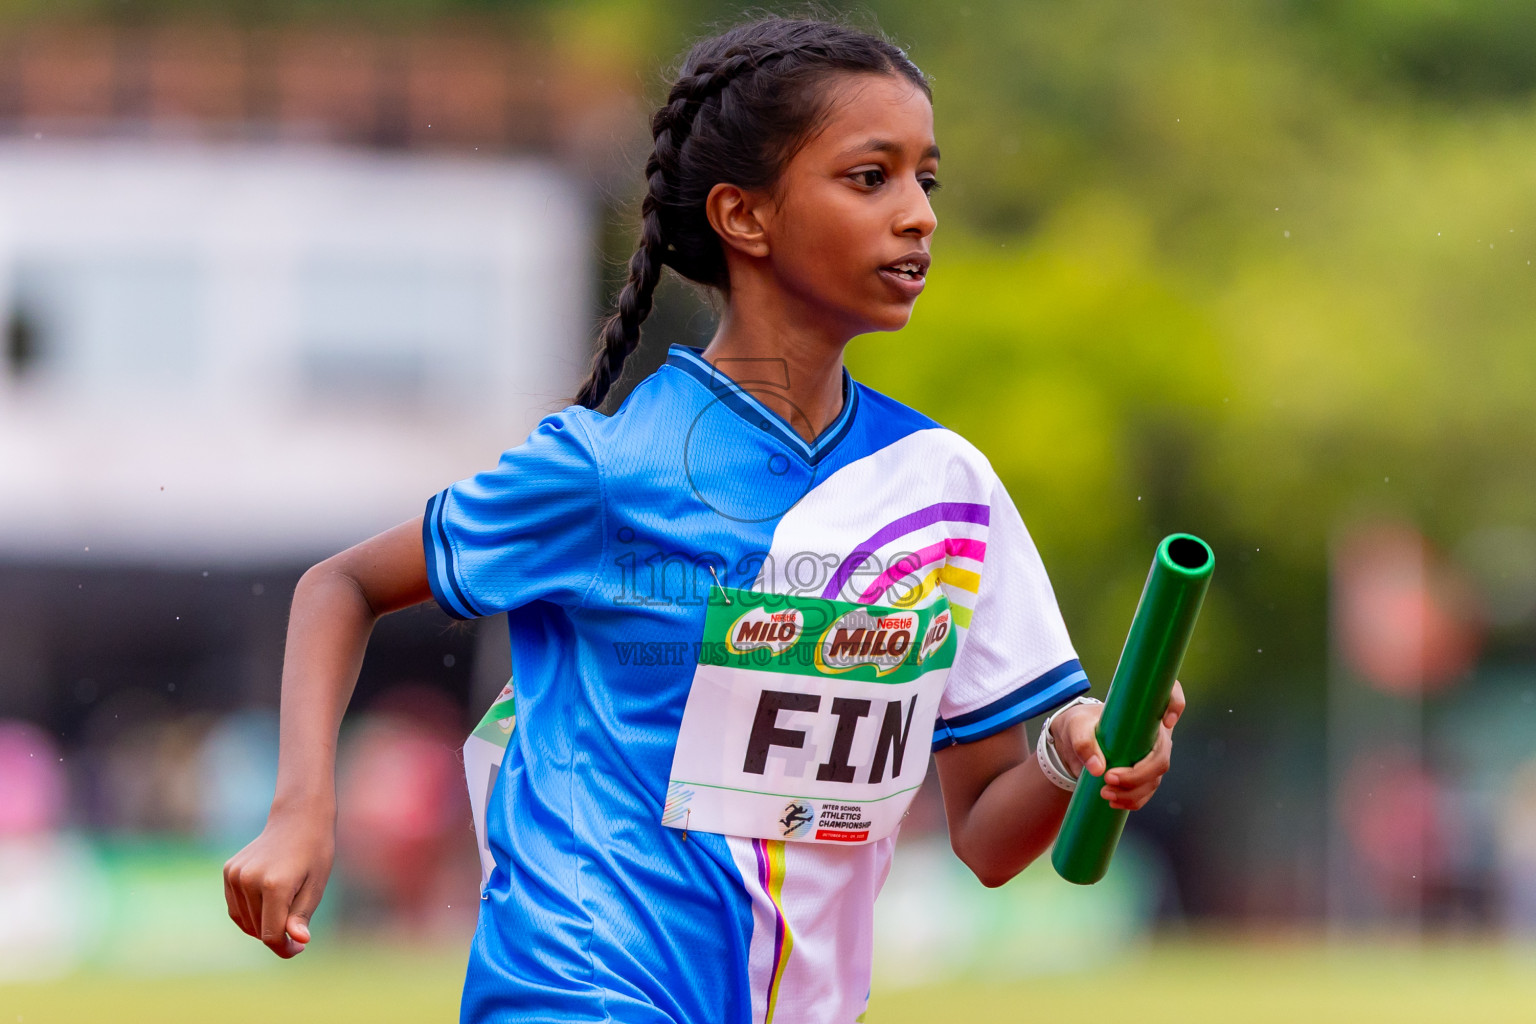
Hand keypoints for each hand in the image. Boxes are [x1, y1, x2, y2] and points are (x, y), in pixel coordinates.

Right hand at [222, 799, 335, 957]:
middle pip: (259, 929)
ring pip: (246, 921)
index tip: (298, 949)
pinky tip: (269, 901)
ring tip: (286, 906)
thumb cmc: (314, 853)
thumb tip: (297, 942)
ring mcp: (235, 875)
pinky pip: (236, 908)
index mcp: (275, 885)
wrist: (298, 819)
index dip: (284, 948)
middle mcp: (249, 880)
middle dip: (278, 935)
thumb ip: (302, 916)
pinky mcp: (229, 872)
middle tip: (298, 928)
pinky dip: (251, 913)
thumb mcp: (316, 885)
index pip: (271, 934)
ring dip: (263, 924)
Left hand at [1050, 680, 1185, 810]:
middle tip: (1109, 778)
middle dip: (1139, 773)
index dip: (1176, 703)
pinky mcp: (1143, 776)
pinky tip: (1114, 803)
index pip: (1171, 694)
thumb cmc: (1080, 726)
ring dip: (1133, 791)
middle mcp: (1153, 733)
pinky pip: (1145, 791)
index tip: (1167, 721)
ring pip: (1154, 778)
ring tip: (1105, 793)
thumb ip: (1083, 743)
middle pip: (1161, 755)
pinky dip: (1132, 800)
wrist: (1075, 743)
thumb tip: (1098, 769)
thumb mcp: (1076, 728)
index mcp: (1141, 711)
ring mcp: (1151, 756)